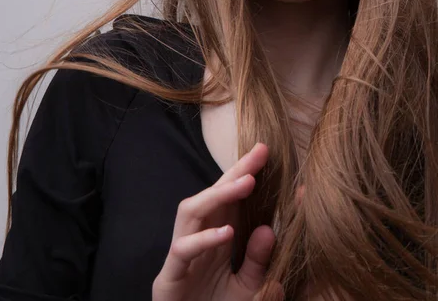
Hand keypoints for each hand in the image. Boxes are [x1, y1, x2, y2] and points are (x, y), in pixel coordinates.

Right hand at [152, 142, 283, 300]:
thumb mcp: (248, 288)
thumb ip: (258, 262)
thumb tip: (269, 230)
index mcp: (217, 237)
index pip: (231, 198)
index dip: (245, 173)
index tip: (264, 151)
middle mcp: (197, 238)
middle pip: (211, 195)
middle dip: (235, 172)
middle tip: (258, 154)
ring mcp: (180, 255)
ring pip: (191, 211)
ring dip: (218, 194)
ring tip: (246, 184)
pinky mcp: (169, 277)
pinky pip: (183, 250)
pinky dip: (204, 239)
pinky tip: (226, 233)